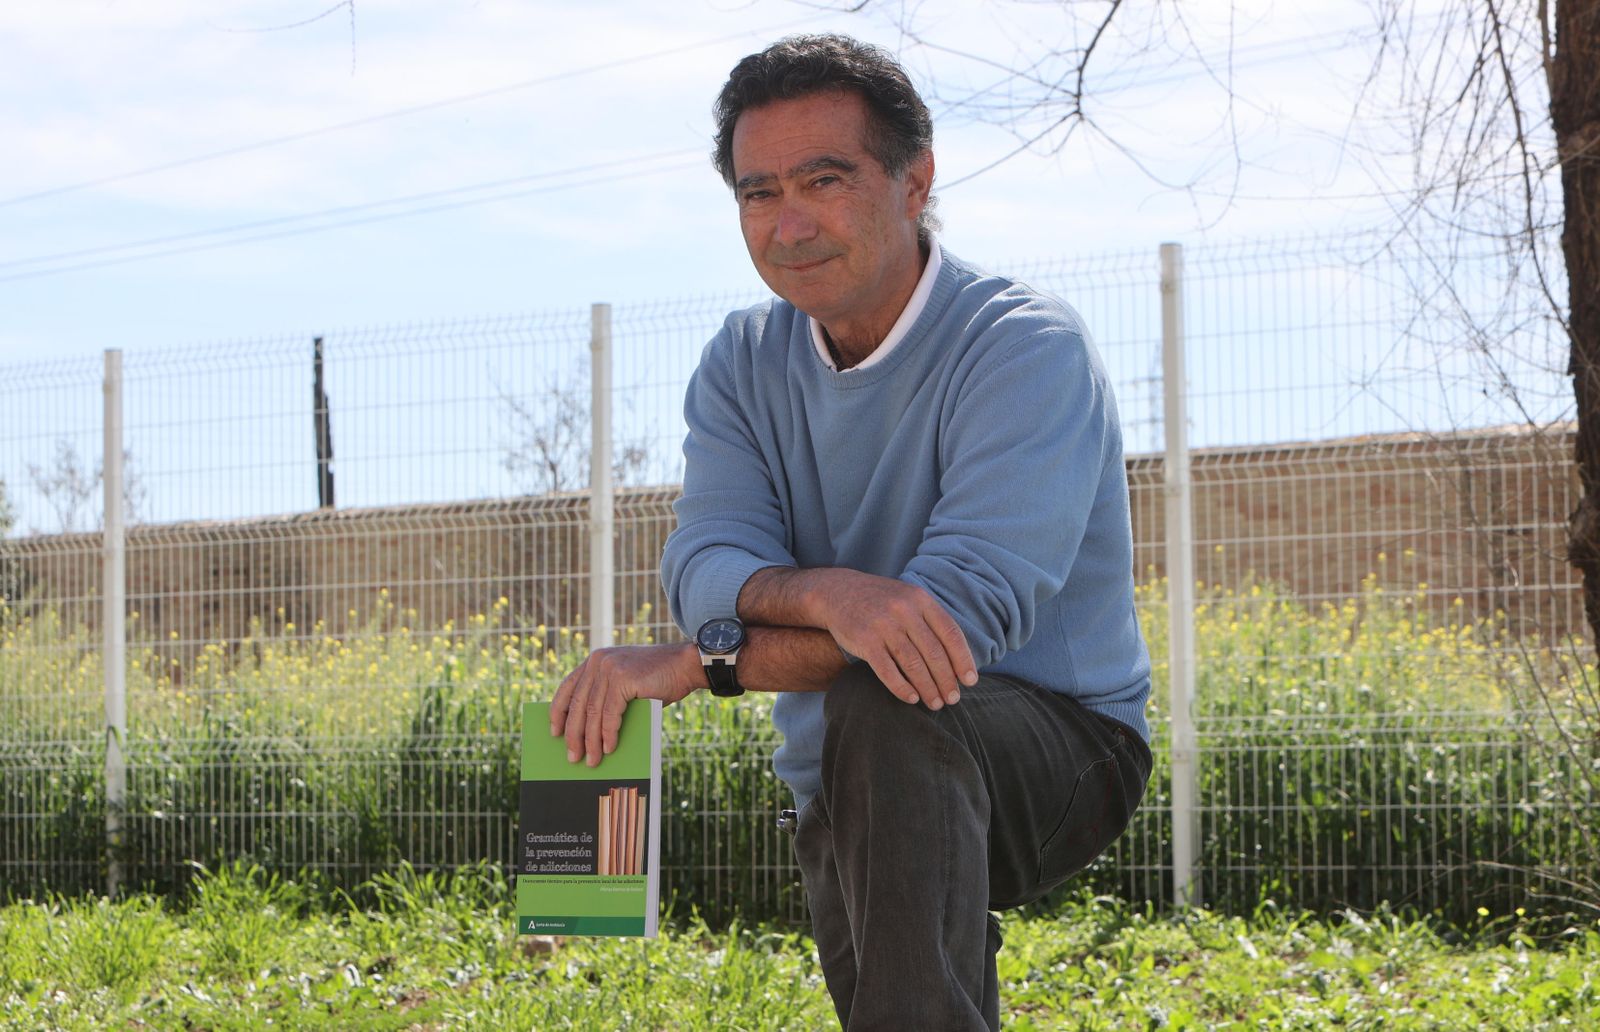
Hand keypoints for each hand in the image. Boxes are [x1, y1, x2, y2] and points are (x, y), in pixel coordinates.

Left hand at [549, 643, 701, 765]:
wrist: (687, 664)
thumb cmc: (659, 679)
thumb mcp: (626, 683)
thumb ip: (608, 697)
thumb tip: (589, 733)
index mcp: (595, 660)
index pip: (568, 688)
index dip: (558, 712)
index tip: (554, 732)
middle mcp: (598, 662)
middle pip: (578, 705)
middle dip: (574, 735)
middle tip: (573, 757)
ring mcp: (610, 668)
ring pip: (592, 713)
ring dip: (591, 741)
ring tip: (592, 760)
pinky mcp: (623, 679)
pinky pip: (610, 714)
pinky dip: (609, 734)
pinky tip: (610, 748)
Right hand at [815, 570, 976, 709]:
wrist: (838, 592)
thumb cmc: (880, 602)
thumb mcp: (908, 599)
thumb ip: (931, 621)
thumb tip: (959, 657)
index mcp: (920, 599)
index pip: (950, 633)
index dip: (963, 659)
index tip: (970, 681)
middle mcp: (904, 610)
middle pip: (934, 653)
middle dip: (947, 680)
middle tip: (953, 699)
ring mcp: (884, 625)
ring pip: (913, 664)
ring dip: (927, 688)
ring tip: (935, 703)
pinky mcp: (865, 640)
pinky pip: (887, 670)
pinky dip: (902, 688)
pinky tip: (911, 698)